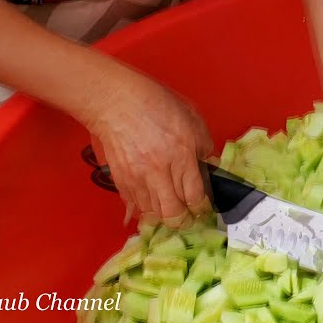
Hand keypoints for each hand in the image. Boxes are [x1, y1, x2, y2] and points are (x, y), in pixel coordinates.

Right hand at [81, 66, 214, 228]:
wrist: (115, 101)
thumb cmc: (156, 103)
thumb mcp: (191, 117)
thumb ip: (203, 144)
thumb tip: (207, 165)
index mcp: (182, 155)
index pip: (195, 196)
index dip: (202, 207)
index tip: (204, 208)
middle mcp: (159, 172)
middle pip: (173, 214)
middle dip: (184, 221)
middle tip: (189, 218)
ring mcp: (137, 178)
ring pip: (153, 214)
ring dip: (163, 216)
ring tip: (170, 211)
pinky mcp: (120, 180)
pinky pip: (133, 205)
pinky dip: (143, 209)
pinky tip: (149, 207)